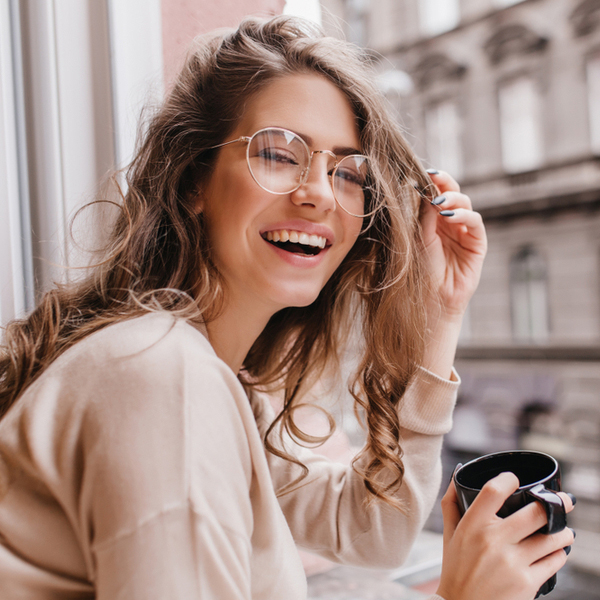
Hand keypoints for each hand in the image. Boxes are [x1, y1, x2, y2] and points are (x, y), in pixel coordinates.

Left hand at [420, 170, 486, 320]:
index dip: (432, 182)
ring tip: (440, 202)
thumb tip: (427, 190)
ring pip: (465, 204)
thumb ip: (424, 215)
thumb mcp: (419, 238)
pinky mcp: (477, 243)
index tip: (424, 172)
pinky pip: (475, 222)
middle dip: (445, 182)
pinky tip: (452, 216)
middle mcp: (449, 223)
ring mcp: (464, 232)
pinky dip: (465, 215)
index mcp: (432, 220)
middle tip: (435, 177)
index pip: (435, 193)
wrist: (432, 300)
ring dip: (453, 199)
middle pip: (452, 193)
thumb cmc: (421, 272)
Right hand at [436, 473, 574, 599]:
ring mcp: (512, 563)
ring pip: (551, 538)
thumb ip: (451, 503)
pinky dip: (559, 554)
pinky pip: (554, 562)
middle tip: (565, 500)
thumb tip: (457, 476)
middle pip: (535, 513)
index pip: (493, 491)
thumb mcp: (449, 535)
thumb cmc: (456, 569)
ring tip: (563, 530)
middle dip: (557, 503)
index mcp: (472, 525)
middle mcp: (493, 541)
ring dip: (563, 532)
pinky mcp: (527, 583)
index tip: (515, 480)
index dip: (508, 479)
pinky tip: (556, 552)